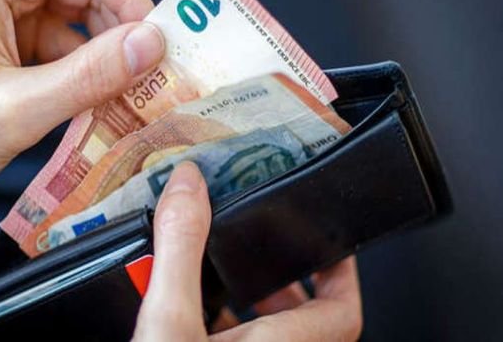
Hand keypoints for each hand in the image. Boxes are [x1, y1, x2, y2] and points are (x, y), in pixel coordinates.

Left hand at [0, 0, 163, 215]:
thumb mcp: (17, 111)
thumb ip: (90, 75)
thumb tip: (155, 44)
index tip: (155, 51)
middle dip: (126, 32)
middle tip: (150, 83)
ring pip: (93, 10)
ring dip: (113, 54)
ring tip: (124, 98)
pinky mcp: (19, 24)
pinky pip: (76, 34)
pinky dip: (94, 66)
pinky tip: (98, 99)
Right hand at [133, 162, 362, 341]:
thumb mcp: (169, 319)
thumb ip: (180, 248)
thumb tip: (187, 186)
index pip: (343, 310)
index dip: (343, 273)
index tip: (330, 241)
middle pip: (303, 317)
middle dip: (280, 278)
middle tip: (258, 248)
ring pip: (265, 335)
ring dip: (245, 303)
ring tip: (213, 272)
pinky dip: (214, 323)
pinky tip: (181, 311)